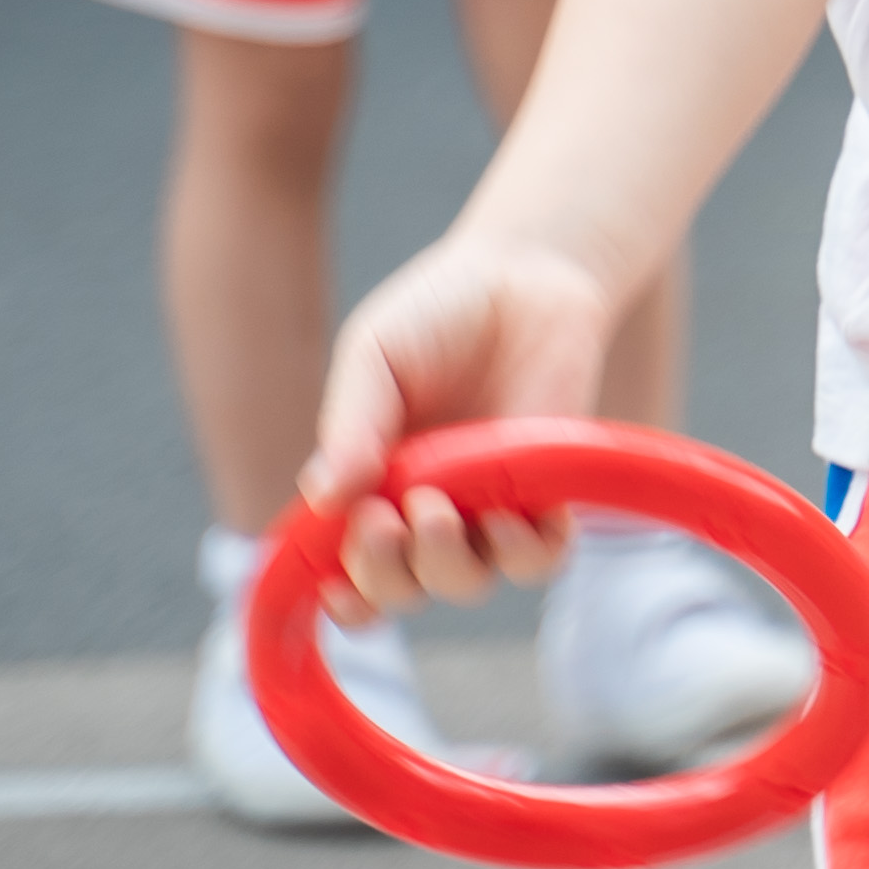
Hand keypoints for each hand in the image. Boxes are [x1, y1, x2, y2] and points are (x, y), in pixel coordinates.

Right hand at [301, 237, 619, 619]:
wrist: (526, 275)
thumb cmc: (439, 313)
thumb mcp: (375, 354)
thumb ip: (350, 423)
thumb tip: (322, 497)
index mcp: (369, 486)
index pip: (346, 568)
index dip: (340, 594)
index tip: (333, 585)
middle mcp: (425, 510)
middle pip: (400, 589)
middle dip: (385, 573)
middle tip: (386, 520)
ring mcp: (487, 507)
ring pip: (466, 581)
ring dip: (446, 564)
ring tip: (439, 510)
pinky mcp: (547, 496)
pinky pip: (541, 557)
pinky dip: (526, 553)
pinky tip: (512, 517)